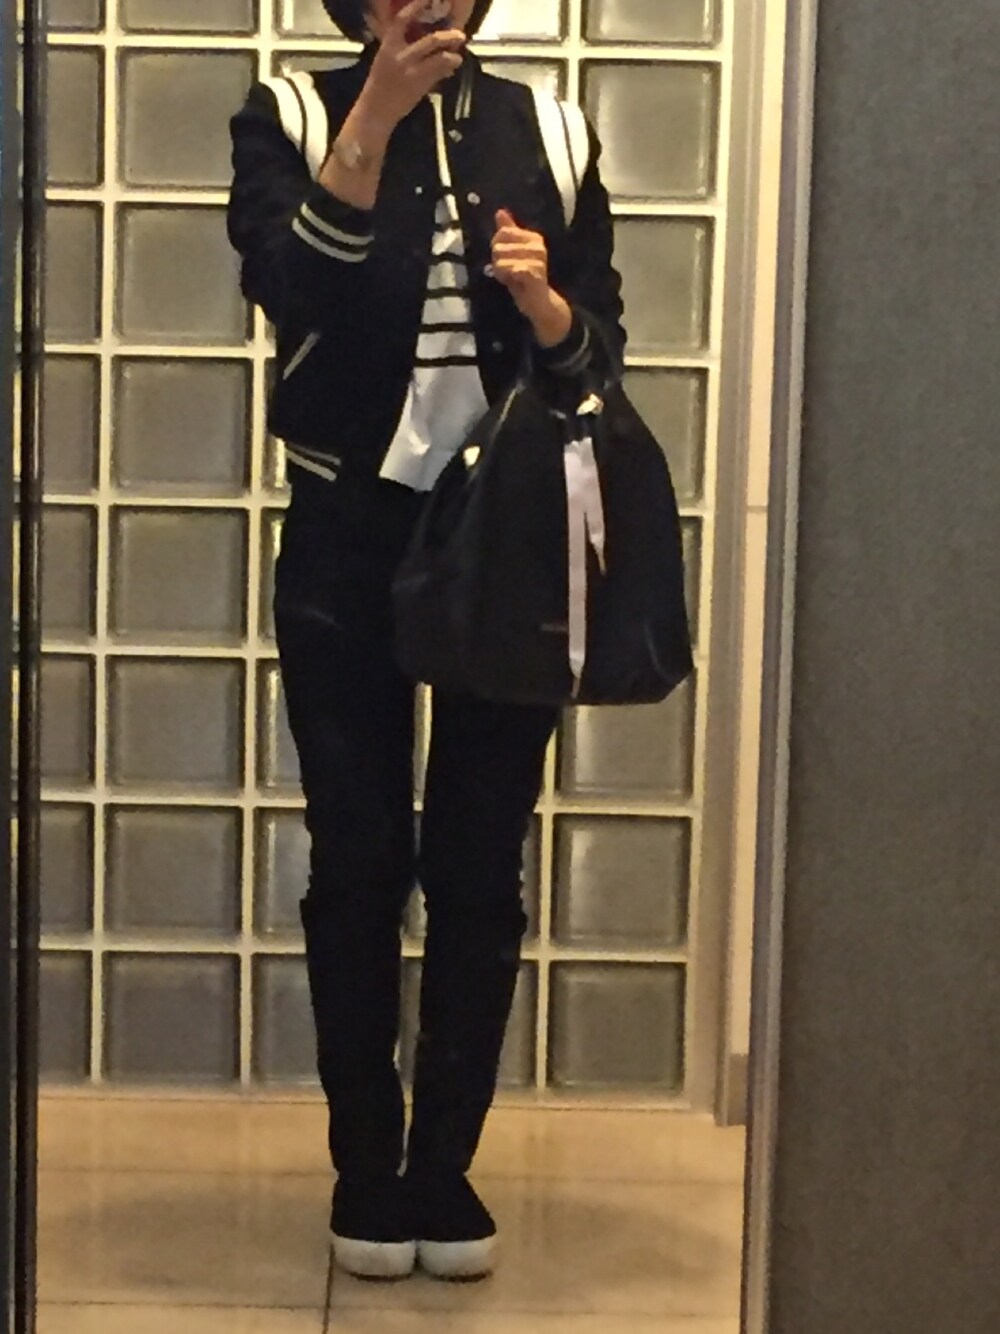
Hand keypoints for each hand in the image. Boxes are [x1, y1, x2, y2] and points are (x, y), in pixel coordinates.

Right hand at [357, 1, 466, 132]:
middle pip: (430, 40)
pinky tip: (453, 67)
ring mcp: (411, 71)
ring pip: (439, 57)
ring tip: (458, 56)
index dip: (416, 7)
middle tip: (460, 34)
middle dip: (448, 36)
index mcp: (388, 44)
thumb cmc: (380, 84)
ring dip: (452, 55)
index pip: (402, 19)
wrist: (376, 110)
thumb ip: (401, 47)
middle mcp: (400, 55)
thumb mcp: (385, 59)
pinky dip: (448, 68)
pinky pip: (439, 73)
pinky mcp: (419, 85)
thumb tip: (422, 37)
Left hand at [491, 209, 572, 345]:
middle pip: (499, 246)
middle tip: (509, 273)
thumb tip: (500, 211)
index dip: (497, 248)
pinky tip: (513, 283)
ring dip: (501, 272)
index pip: (502, 233)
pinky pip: (510, 269)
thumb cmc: (523, 277)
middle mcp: (538, 245)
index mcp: (533, 237)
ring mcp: (538, 259)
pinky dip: (506, 278)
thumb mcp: (513, 252)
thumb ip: (508, 232)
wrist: (538, 302)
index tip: (505, 260)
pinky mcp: (535, 273)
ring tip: (512, 279)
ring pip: (501, 259)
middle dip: (497, 262)